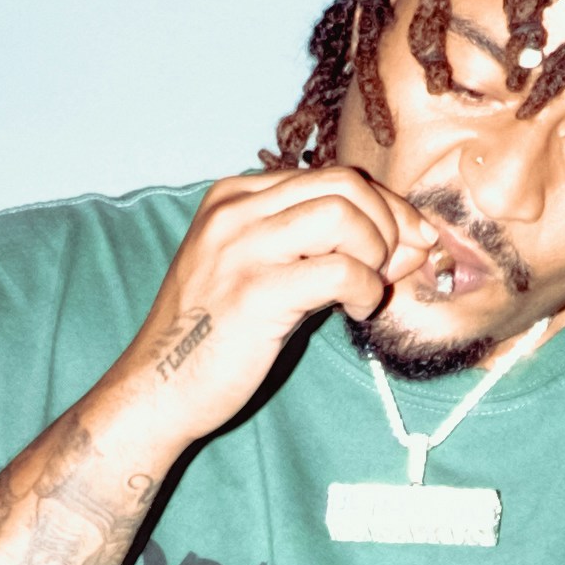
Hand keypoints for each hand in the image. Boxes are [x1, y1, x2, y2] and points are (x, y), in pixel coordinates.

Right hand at [107, 164, 403, 457]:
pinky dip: (366, 289)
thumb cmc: (215, 336)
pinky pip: (341, 270)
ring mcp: (242, 248)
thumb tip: (402, 240)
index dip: (381, 206)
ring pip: (344, 214)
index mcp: (234, 197)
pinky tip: (357, 311)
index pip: (329, 176)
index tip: (405, 240)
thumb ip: (314, 247)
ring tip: (369, 288)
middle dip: (388, 222)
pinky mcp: (256, 291)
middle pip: (343, 183)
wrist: (159, 388)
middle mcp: (235, 211)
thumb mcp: (258, 270)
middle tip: (397, 265)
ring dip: (376, 252)